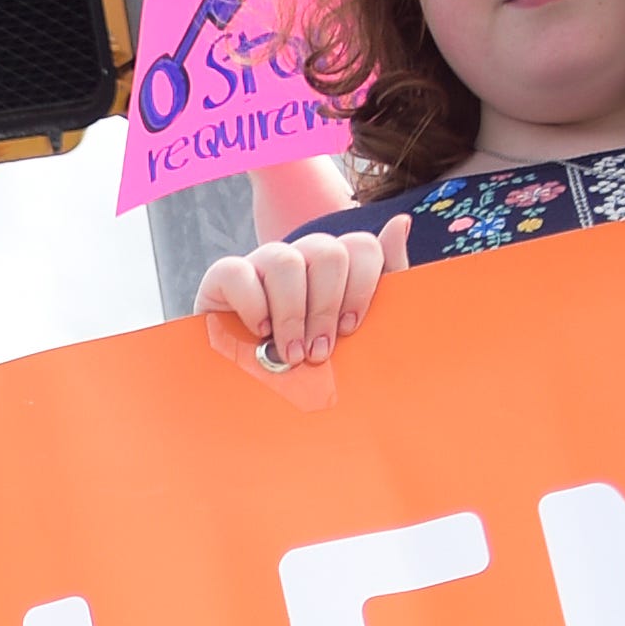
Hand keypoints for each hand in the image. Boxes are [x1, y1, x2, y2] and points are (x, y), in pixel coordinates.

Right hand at [194, 214, 410, 376]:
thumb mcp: (359, 334)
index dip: (361, 287)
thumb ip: (386, 280)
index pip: (360, 247)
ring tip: (290, 354)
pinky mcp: (223, 279)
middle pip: (327, 252)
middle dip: (326, 308)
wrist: (258, 403)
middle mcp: (301, 259)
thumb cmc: (313, 368)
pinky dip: (252, 305)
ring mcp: (261, 265)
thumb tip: (400, 222)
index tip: (350, 329)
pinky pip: (237, 271)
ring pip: (284, 260)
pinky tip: (259, 333)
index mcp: (335, 269)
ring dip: (292, 313)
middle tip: (319, 353)